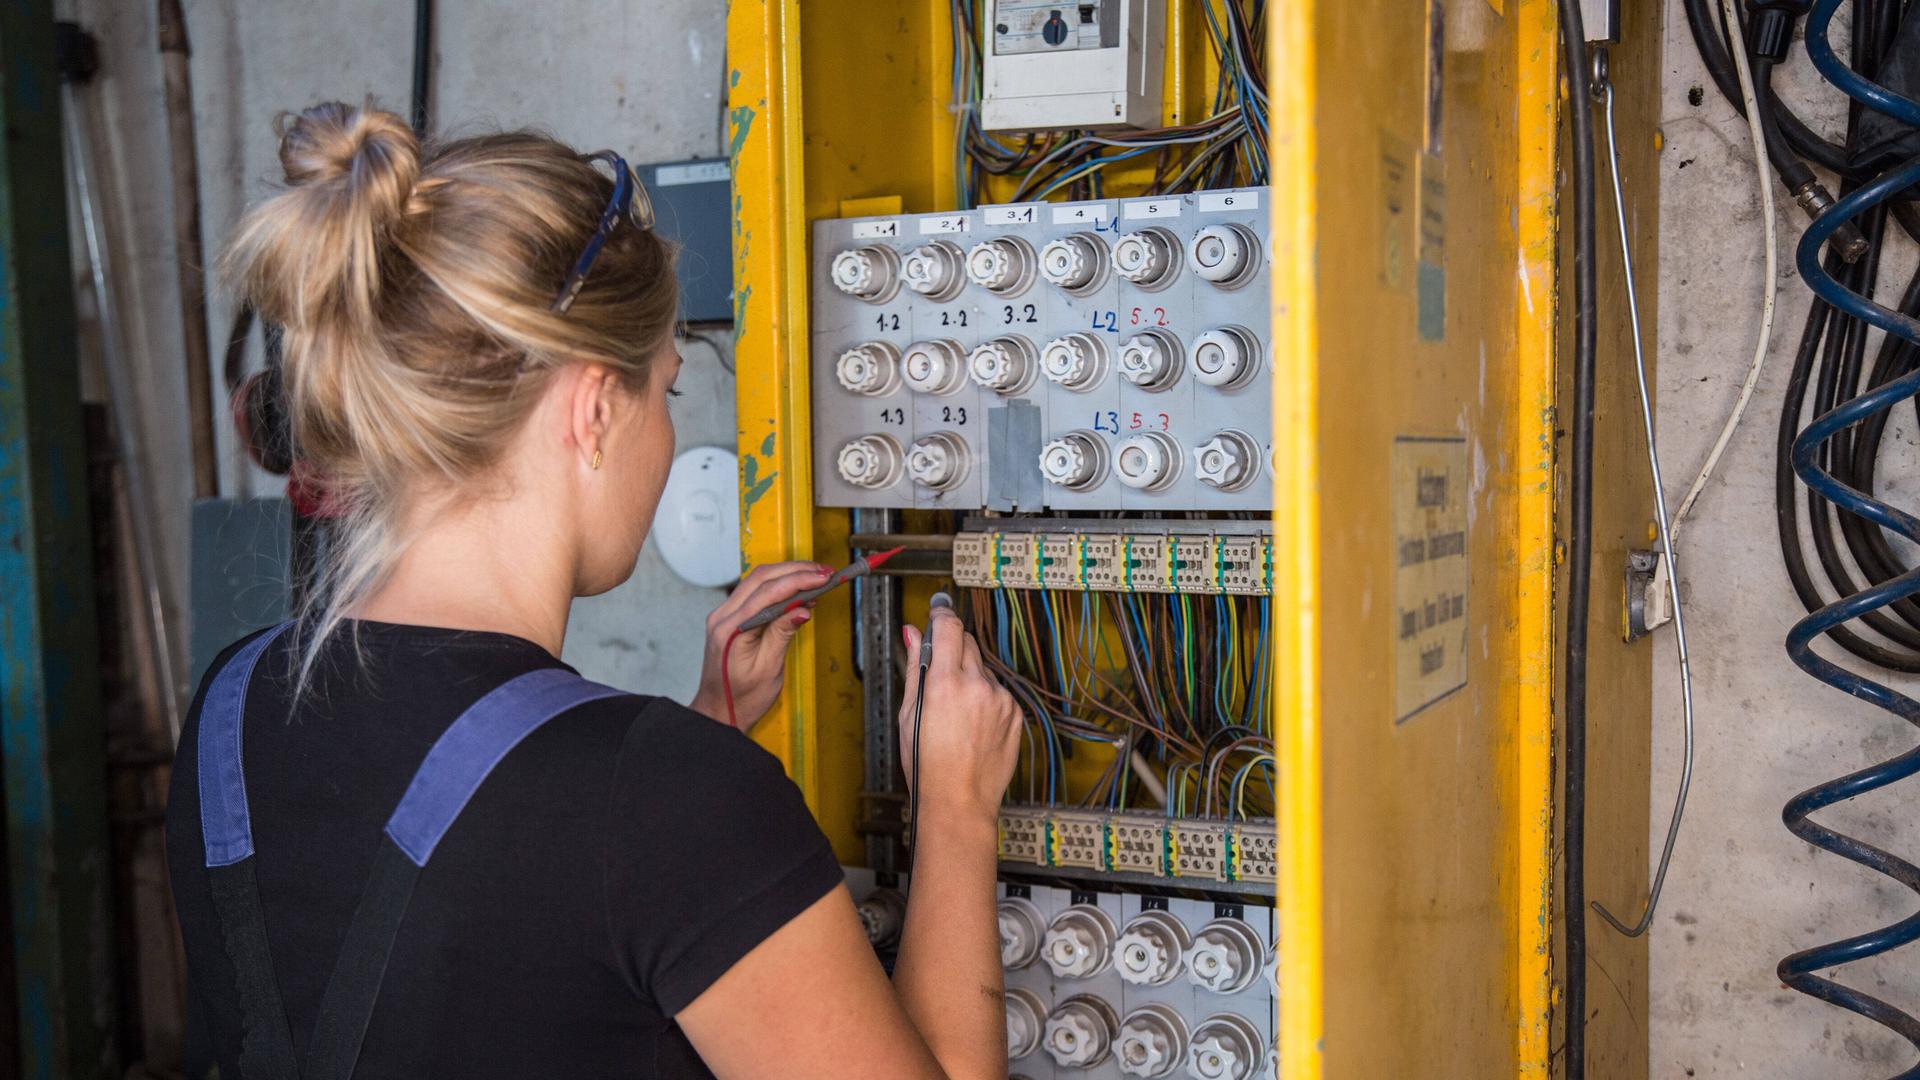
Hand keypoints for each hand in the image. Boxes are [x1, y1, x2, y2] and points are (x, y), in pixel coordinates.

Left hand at [691, 560, 833, 729]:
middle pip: (761, 577)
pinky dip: (777, 585)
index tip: (822, 578)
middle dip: (795, 570)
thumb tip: (802, 608)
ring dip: (787, 574)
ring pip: (757, 580)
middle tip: (824, 572)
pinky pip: (754, 591)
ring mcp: (724, 615)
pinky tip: (797, 589)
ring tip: (815, 576)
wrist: (719, 712)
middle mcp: (722, 617)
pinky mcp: (730, 617)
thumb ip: (782, 634)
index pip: (767, 593)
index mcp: (731, 630)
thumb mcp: (768, 669)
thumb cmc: (741, 698)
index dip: (798, 580)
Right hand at [898, 606, 1022, 824]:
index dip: (942, 616)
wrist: (959, 800)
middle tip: (940, 673)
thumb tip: (913, 634)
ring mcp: (1000, 699)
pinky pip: (998, 692)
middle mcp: (977, 686)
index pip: (950, 627)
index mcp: (946, 684)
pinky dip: (985, 699)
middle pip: (968, 642)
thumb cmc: (927, 764)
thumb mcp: (909, 713)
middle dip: (954, 648)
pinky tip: (972, 724)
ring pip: (983, 669)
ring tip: (955, 713)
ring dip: (969, 678)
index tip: (938, 612)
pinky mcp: (1014, 713)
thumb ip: (915, 667)